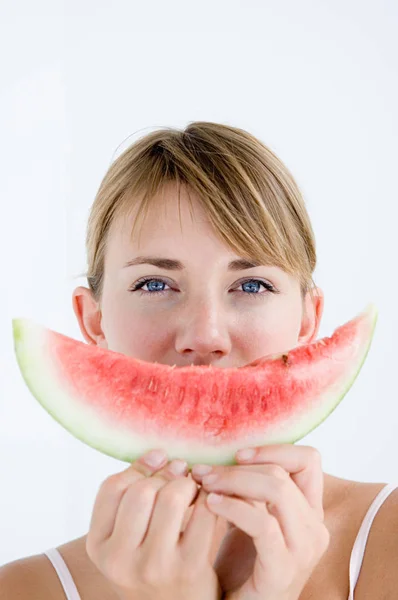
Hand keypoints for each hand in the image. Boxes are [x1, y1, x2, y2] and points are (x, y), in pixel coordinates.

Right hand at [86, 449, 221, 599]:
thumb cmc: (154, 564)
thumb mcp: (128, 537)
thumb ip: (133, 495)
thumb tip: (159, 455)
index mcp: (99, 546)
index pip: (113, 486)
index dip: (139, 467)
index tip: (159, 462)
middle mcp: (120, 559)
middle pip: (142, 490)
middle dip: (166, 476)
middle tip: (180, 474)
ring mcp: (154, 565)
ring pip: (172, 496)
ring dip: (188, 485)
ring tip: (193, 489)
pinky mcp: (189, 567)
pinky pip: (204, 512)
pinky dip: (210, 498)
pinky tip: (210, 502)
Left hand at [191, 444, 329, 599]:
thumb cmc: (241, 564)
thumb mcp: (249, 517)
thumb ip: (250, 489)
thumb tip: (226, 452)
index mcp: (309, 511)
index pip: (308, 460)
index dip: (273, 449)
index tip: (237, 455)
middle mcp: (314, 527)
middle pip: (282, 472)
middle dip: (237, 467)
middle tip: (205, 472)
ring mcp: (303, 549)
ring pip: (276, 489)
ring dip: (233, 480)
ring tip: (204, 484)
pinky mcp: (284, 569)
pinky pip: (262, 523)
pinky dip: (232, 506)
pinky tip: (209, 504)